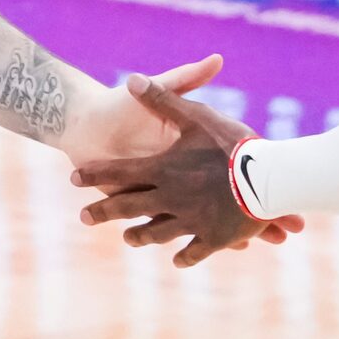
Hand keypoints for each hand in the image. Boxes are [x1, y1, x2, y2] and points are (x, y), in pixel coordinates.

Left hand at [72, 75, 297, 266]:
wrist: (266, 180)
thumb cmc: (232, 145)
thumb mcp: (196, 115)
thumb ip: (162, 98)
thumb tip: (132, 78)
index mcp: (162, 170)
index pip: (118, 173)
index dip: (93, 174)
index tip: (73, 178)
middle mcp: (170, 199)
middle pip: (128, 208)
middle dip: (103, 212)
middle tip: (84, 217)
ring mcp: (190, 222)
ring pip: (156, 232)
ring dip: (140, 236)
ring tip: (128, 239)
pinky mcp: (213, 238)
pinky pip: (193, 250)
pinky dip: (184, 256)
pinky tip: (177, 260)